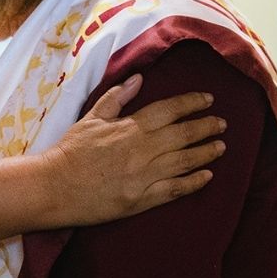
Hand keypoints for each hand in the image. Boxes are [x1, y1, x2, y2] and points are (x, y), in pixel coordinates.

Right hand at [44, 74, 222, 226]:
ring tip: (221, 147)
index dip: (191, 103)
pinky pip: (174, 189)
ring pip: (184, 161)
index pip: (169, 110)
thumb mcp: (91, 118)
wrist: (54, 186)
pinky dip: (193, 182)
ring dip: (206, 153)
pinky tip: (207, 176)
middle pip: (183, 135)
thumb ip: (117, 98)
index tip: (207, 100)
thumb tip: (138, 79)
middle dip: (206, 127)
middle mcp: (141, 150)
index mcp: (129, 127)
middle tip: (222, 124)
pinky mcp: (141, 199)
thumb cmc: (70, 151)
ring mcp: (143, 175)